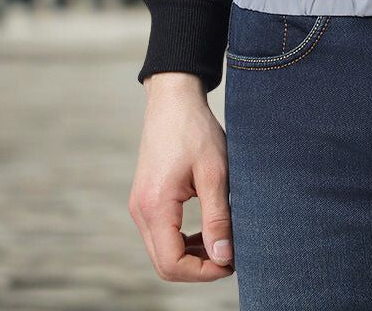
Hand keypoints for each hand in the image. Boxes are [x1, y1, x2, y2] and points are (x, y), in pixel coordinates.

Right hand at [128, 72, 234, 280]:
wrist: (174, 99)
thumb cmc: (195, 130)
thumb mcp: (215, 172)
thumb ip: (217, 217)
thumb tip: (224, 257)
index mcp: (155, 206)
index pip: (172, 263)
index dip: (203, 272)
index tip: (231, 263)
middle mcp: (141, 211)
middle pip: (164, 264)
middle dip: (198, 268)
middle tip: (230, 257)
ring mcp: (140, 206)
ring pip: (162, 251)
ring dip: (191, 256)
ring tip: (222, 243)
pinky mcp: (146, 199)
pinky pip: (162, 234)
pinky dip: (183, 241)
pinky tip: (207, 231)